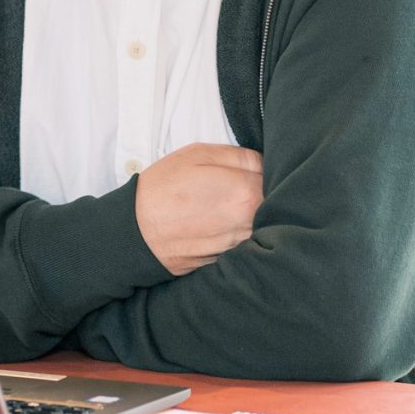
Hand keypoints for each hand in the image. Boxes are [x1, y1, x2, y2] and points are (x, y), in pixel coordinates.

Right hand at [132, 144, 264, 275]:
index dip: (270, 171)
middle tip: (241, 183)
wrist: (136, 233)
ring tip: (224, 202)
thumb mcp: (198, 154)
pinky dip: (236, 230)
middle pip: (274, 204)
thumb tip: (265, 162)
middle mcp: (249, 223)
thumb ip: (240, 156)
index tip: (256, 169)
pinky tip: (216, 222)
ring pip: (261, 223)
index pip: (279, 178)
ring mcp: (240, 245)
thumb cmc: (164, 189)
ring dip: (251, 212)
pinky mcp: (228, 259)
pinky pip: (244, 240)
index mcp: (247, 193)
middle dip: (265, 192)